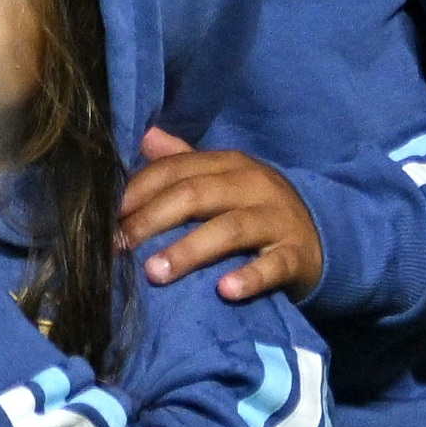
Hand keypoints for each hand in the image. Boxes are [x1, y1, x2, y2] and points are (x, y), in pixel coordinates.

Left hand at [120, 129, 319, 301]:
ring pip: (231, 228)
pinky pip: (273, 265)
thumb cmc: (256, 210)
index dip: (137, 191)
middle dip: (152, 219)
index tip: (105, 218)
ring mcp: (278, 219)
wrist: (321, 237)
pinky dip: (250, 277)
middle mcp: (255, 186)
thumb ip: (184, 161)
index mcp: (232, 165)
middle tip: (118, 248)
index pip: (177, 170)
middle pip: (197, 194)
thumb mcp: (225, 180)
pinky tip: (226, 291)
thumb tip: (144, 135)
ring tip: (155, 273)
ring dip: (190, 250)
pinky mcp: (296, 254)